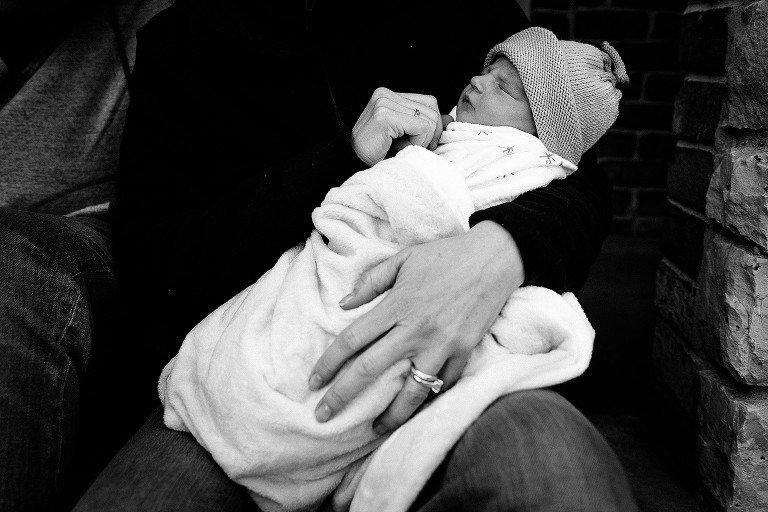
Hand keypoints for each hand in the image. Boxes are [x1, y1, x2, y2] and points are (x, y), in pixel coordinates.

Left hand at [308, 221, 524, 433]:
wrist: (496, 257)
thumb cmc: (446, 255)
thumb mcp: (404, 258)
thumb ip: (372, 281)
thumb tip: (343, 304)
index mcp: (397, 305)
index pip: (352, 340)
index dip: (329, 363)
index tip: (313, 382)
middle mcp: (416, 329)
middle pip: (370, 370)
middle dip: (343, 396)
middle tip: (323, 415)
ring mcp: (442, 344)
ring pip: (411, 392)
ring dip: (390, 415)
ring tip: (375, 429)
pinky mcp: (465, 352)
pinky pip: (443, 385)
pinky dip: (430, 400)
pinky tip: (416, 410)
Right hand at [351, 87, 444, 166]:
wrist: (352, 162)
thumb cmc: (378, 152)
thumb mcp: (407, 135)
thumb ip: (427, 124)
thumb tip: (450, 118)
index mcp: (391, 96)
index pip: (429, 102)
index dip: (432, 125)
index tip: (420, 142)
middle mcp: (386, 94)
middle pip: (433, 109)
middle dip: (430, 134)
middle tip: (413, 148)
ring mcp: (384, 103)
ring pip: (430, 120)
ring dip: (422, 140)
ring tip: (403, 147)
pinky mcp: (385, 116)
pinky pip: (422, 128)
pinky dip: (417, 143)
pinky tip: (399, 147)